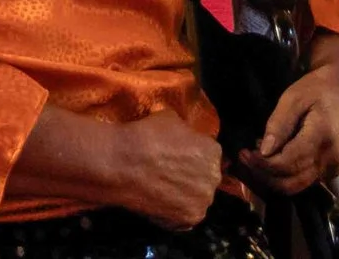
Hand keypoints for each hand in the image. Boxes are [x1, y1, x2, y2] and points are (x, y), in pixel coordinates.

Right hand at [107, 111, 224, 228]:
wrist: (124, 163)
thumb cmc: (147, 136)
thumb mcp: (171, 118)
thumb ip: (184, 131)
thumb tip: (182, 137)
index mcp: (213, 151)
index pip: (208, 155)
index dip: (192, 156)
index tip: (177, 157)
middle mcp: (214, 177)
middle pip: (205, 178)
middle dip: (191, 177)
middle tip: (169, 174)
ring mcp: (203, 201)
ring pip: (196, 199)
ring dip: (184, 196)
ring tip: (162, 190)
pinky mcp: (189, 219)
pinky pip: (184, 218)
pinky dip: (173, 213)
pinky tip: (159, 203)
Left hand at [240, 36, 338, 194]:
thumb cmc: (317, 89)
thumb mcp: (293, 97)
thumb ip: (279, 124)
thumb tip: (264, 151)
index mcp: (322, 137)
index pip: (287, 163)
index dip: (262, 164)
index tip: (244, 153)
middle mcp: (330, 159)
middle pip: (290, 182)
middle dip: (263, 175)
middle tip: (244, 158)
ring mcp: (331, 168)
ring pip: (295, 187)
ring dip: (271, 179)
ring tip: (254, 160)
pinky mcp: (329, 171)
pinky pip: (302, 182)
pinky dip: (283, 177)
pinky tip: (270, 162)